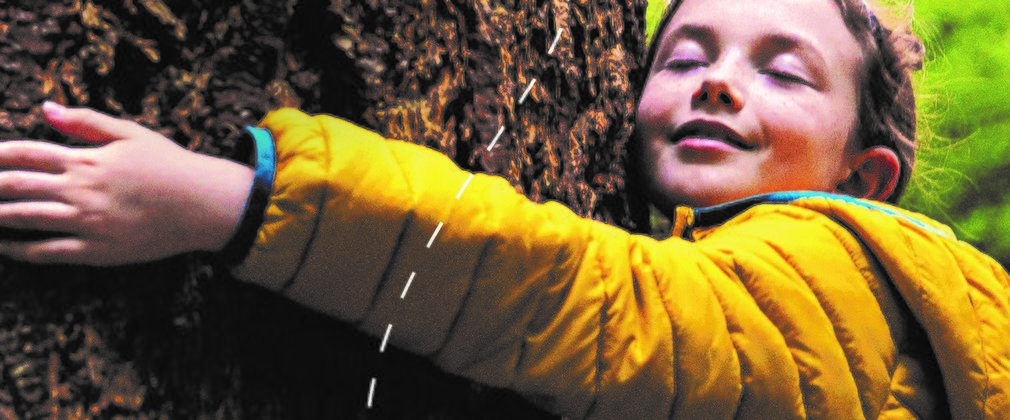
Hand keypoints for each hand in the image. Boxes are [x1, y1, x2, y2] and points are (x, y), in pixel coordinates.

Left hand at [0, 102, 253, 265]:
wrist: (203, 204)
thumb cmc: (170, 165)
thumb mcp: (131, 133)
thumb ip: (86, 122)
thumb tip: (46, 108)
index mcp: (87, 160)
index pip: (27, 153)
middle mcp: (81, 190)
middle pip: (17, 186)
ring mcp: (87, 223)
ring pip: (26, 219)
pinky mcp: (97, 250)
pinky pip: (49, 252)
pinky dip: (22, 251)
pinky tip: (7, 248)